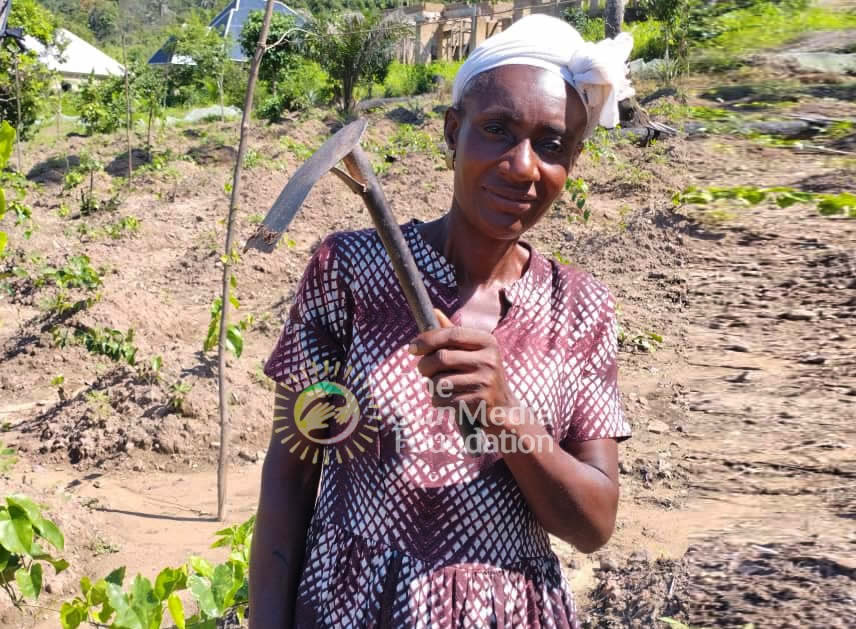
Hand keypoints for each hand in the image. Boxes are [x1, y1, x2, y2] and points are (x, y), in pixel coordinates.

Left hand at [409, 309, 516, 426]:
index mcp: (487, 341)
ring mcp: (486, 381)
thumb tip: (434, 311)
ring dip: (432, 386)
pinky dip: (438, 401)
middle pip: (442, 358)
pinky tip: (447, 400)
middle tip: (423, 370)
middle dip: (424, 365)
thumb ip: (453, 334)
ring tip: (439, 387)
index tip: (411, 348)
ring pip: (440, 381)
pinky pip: (444, 399)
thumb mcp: (472, 351)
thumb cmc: (479, 374)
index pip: (452, 334)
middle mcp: (489, 359)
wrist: (502, 408)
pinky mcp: (480, 401)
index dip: (428, 339)